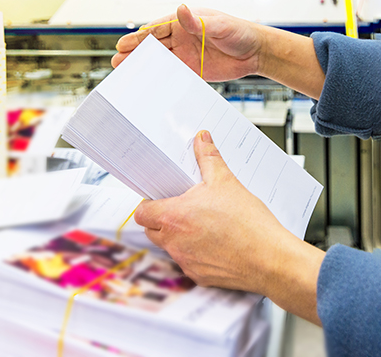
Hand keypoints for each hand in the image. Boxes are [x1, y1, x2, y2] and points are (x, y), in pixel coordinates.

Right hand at [112, 5, 262, 81]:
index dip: (139, 38)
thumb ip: (198, 21)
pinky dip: (160, 78)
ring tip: (126, 72)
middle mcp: (182, 37)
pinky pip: (172, 73)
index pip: (156, 30)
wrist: (256, 52)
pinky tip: (148, 83)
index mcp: (185, 22)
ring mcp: (186, 54)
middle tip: (117, 60)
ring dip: (143, 66)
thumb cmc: (240, 32)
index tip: (123, 44)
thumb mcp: (219, 25)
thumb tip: (181, 9)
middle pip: (153, 45)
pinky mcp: (193, 69)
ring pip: (159, 60)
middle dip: (135, 52)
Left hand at [134, 129, 324, 324]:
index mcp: (174, 217)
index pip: (142, 212)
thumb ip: (208, 157)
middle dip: (160, 219)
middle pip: (151, 230)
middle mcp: (174, 242)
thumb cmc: (249, 224)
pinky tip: (214, 242)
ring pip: (168, 247)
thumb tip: (201, 139)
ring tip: (201, 223)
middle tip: (181, 208)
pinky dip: (194, 252)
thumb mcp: (226, 181)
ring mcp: (185, 261)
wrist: (272, 260)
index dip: (148, 203)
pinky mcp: (199, 276)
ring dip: (177, 235)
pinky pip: (186, 262)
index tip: (161, 198)